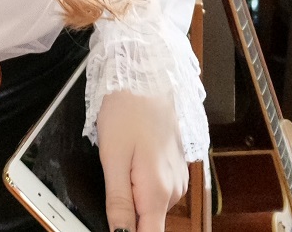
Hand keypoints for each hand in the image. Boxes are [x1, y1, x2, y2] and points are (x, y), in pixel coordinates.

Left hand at [96, 89, 187, 231]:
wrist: (147, 74)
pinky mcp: (176, 165)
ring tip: (122, 161)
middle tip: (113, 178)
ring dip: (135, 194)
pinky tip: (133, 156)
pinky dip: (143, 180)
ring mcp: (178, 177)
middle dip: (129, 213)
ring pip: (152, 203)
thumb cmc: (127, 110)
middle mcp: (174, 189)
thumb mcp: (113, 157)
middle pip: (149, 221)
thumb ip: (118, 202)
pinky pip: (158, 186)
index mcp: (157, 192)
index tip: (117, 224)